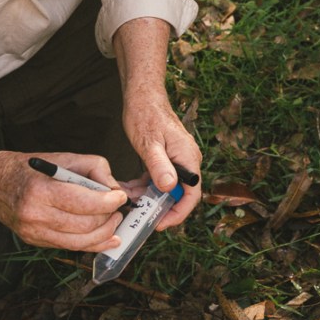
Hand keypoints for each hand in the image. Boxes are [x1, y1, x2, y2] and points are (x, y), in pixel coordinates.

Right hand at [0, 150, 126, 250]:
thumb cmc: (30, 167)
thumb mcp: (63, 158)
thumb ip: (94, 168)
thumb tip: (115, 189)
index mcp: (41, 190)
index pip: (83, 203)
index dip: (108, 202)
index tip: (120, 196)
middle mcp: (36, 215)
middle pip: (85, 225)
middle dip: (109, 217)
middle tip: (118, 208)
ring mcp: (34, 233)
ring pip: (81, 242)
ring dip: (105, 233)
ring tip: (114, 220)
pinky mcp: (36, 241)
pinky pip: (71, 247)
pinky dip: (94, 244)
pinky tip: (110, 239)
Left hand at [123, 90, 202, 227]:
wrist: (143, 96)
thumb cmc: (146, 115)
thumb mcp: (149, 143)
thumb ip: (159, 166)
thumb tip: (169, 187)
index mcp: (188, 159)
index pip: (191, 194)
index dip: (177, 213)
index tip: (159, 224)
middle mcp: (186, 161)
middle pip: (179, 194)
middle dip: (159, 207)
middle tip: (139, 214)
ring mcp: (177, 160)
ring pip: (166, 188)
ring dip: (148, 196)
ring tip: (129, 199)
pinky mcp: (166, 158)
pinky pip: (159, 179)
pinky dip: (145, 185)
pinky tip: (129, 187)